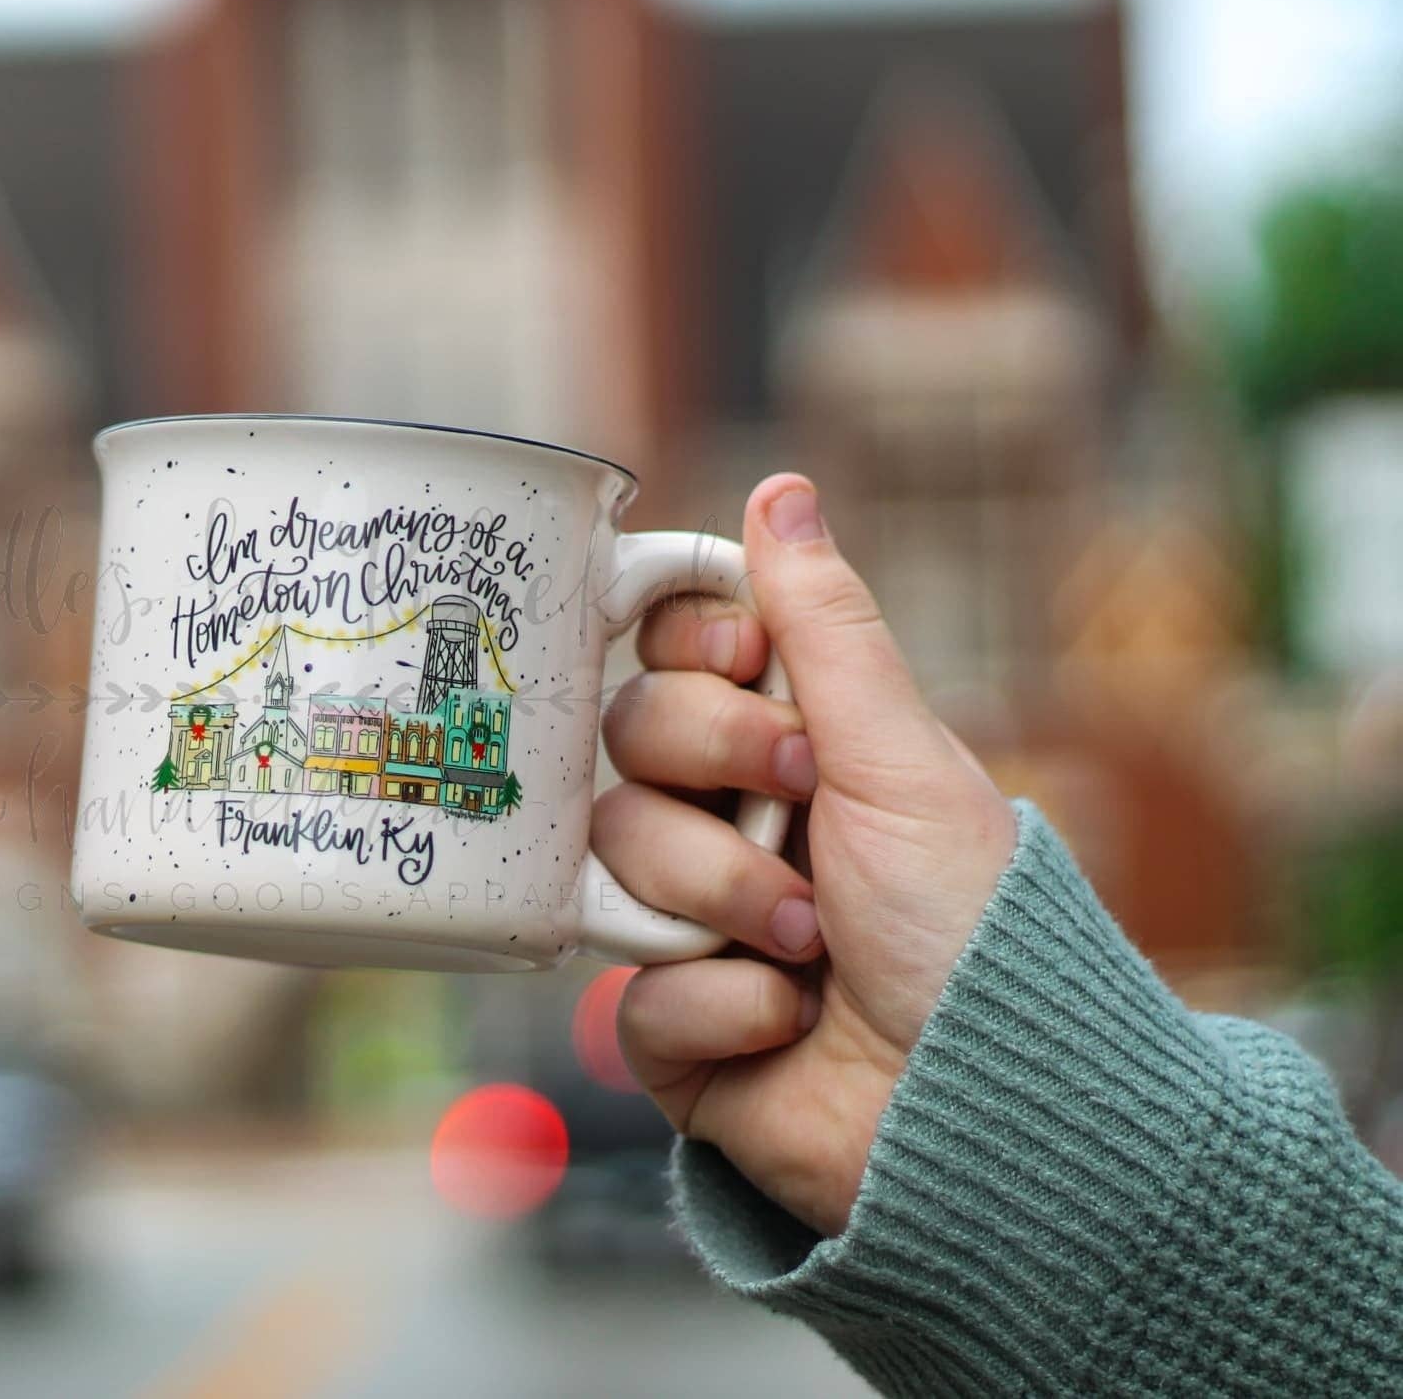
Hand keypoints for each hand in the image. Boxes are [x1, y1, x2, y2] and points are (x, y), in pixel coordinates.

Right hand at [593, 474, 1017, 1235]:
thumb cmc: (969, 928)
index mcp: (794, 745)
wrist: (982, 1111)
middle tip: (800, 807)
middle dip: (714, 769)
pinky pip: (630, 990)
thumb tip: (780, 487)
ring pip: (617, 854)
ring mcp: (694, 923)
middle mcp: (733, 820)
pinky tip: (786, 1028)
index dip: (685, 650)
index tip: (742, 662)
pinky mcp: (670, 1032)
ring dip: (725, 896)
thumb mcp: (901, 761)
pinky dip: (720, 1008)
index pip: (675, 653)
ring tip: (811, 949)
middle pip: (628, 737)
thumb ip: (822, 629)